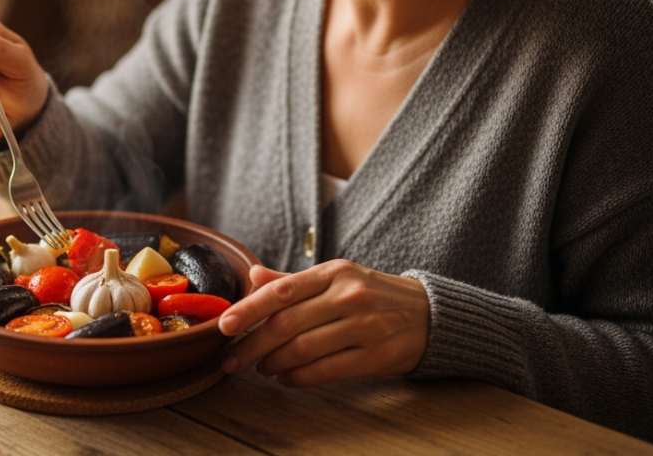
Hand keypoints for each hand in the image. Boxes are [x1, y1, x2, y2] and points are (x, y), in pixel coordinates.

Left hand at [217, 260, 429, 386]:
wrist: (429, 314)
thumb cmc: (372, 295)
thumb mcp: (336, 278)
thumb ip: (293, 281)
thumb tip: (253, 276)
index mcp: (334, 273)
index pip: (281, 291)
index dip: (249, 310)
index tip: (223, 326)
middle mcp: (348, 296)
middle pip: (287, 324)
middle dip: (252, 345)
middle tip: (232, 360)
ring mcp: (365, 326)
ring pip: (303, 349)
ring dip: (273, 363)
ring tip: (261, 368)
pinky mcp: (377, 356)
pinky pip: (327, 371)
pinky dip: (299, 377)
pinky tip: (287, 378)